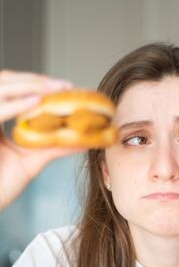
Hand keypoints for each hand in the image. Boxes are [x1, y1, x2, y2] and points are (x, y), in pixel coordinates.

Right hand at [0, 70, 84, 210]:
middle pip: (7, 81)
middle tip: (66, 86)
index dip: (38, 84)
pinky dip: (16, 104)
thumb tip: (83, 140)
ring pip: (2, 88)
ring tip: (57, 90)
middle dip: (38, 81)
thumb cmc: (2, 185)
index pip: (14, 88)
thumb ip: (53, 147)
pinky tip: (37, 102)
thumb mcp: (32, 161)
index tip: (66, 88)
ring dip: (30, 86)